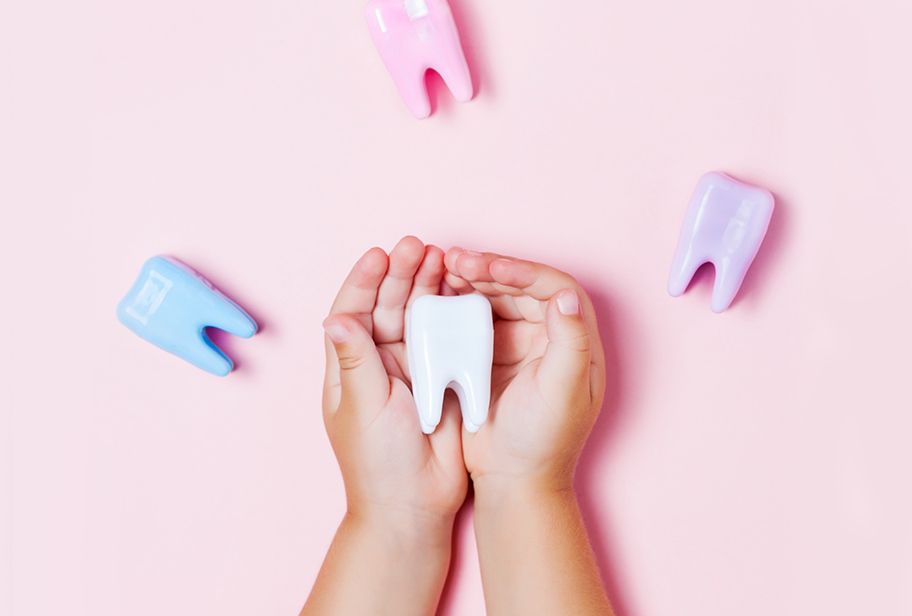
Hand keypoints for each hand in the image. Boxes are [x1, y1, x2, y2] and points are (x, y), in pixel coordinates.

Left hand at [322, 236, 467, 528]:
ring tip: (439, 256)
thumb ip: (356, 361)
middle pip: (388, 306)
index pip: (353, 312)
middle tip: (417, 246)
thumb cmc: (377, 462)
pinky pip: (447, 338)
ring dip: (427, 287)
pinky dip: (453, 313)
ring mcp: (412, 369)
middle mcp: (380, 362)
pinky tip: (461, 290)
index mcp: (351, 368)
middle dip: (400, 275)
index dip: (364, 282)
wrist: (416, 503)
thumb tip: (336, 318)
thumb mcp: (363, 408)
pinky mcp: (443, 378)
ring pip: (419, 317)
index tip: (379, 255)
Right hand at [443, 248, 606, 494]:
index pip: (553, 289)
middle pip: (522, 287)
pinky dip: (458, 302)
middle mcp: (549, 336)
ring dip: (472, 280)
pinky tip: (439, 293)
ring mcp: (518, 345)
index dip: (523, 272)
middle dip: (490, 269)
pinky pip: (475, 318)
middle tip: (457, 261)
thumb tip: (567, 297)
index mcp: (574, 341)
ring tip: (445, 268)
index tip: (492, 269)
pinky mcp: (490, 355)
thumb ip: (570, 343)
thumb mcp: (562, 392)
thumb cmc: (544, 442)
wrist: (512, 480)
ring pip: (497, 297)